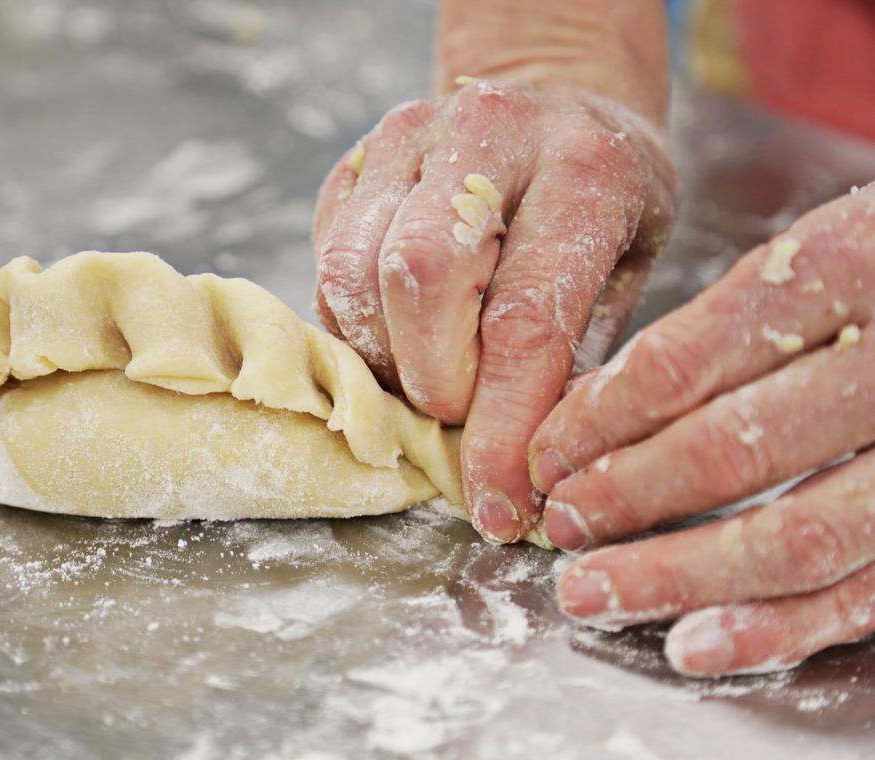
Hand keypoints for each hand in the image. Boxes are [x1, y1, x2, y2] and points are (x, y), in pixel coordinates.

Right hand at [311, 80, 674, 542]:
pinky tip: (398, 337)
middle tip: (459, 414)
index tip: (499, 506)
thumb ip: (579, 358)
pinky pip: (327, 266)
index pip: (525, 319)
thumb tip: (529, 466)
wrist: (555, 100)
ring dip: (383, 357)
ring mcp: (408, 137)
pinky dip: (355, 328)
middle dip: (432, 380)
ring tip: (428, 374)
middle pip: (418, 280)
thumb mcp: (629, 269)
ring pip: (355, 273)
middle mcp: (488, 135)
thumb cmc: (603, 202)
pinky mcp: (356, 163)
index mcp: (582, 172)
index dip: (502, 430)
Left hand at [531, 186, 874, 676]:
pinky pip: (862, 596)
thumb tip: (594, 405)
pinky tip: (693, 644)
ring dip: (676, 574)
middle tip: (561, 522)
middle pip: (734, 448)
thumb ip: (723, 323)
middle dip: (627, 495)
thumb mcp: (826, 253)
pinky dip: (773, 630)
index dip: (603, 416)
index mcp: (852, 263)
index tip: (547, 454)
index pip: (691, 357)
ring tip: (591, 594)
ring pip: (797, 537)